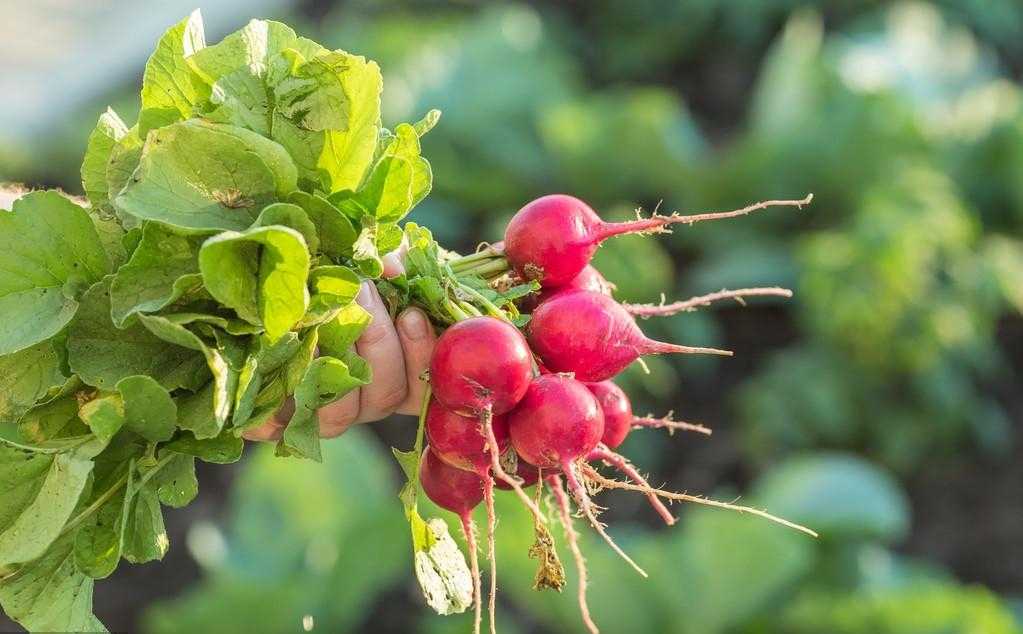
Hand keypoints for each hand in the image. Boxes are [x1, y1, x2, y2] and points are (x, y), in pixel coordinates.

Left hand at [243, 244, 435, 440]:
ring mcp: (327, 416)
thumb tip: (391, 266)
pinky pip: (283, 426)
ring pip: (341, 415)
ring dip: (331, 368)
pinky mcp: (282, 422)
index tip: (411, 313)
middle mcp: (367, 402)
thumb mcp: (375, 267)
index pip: (426, 382)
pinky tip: (278, 359)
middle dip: (377, 343)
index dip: (422, 352)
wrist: (272, 301)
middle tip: (361, 293)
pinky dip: (277, 404)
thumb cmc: (342, 282)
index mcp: (400, 376)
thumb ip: (392, 261)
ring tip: (318, 323)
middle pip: (385, 395)